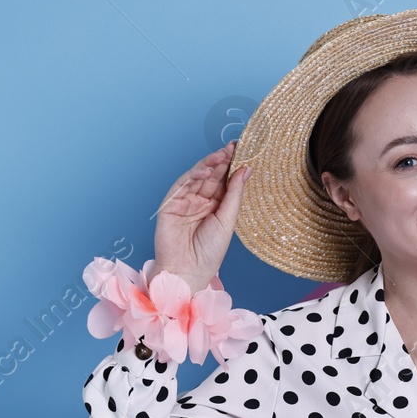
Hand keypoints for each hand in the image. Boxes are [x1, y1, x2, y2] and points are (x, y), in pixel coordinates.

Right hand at [152, 140, 251, 292]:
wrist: (188, 272)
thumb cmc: (209, 253)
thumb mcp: (227, 220)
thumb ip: (234, 194)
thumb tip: (245, 169)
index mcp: (216, 207)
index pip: (225, 181)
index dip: (233, 166)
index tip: (244, 150)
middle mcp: (201, 202)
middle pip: (213, 176)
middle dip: (223, 160)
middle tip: (235, 146)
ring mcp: (185, 201)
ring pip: (198, 177)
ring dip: (211, 164)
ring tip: (224, 153)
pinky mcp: (171, 204)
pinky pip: (183, 184)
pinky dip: (195, 174)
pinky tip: (207, 167)